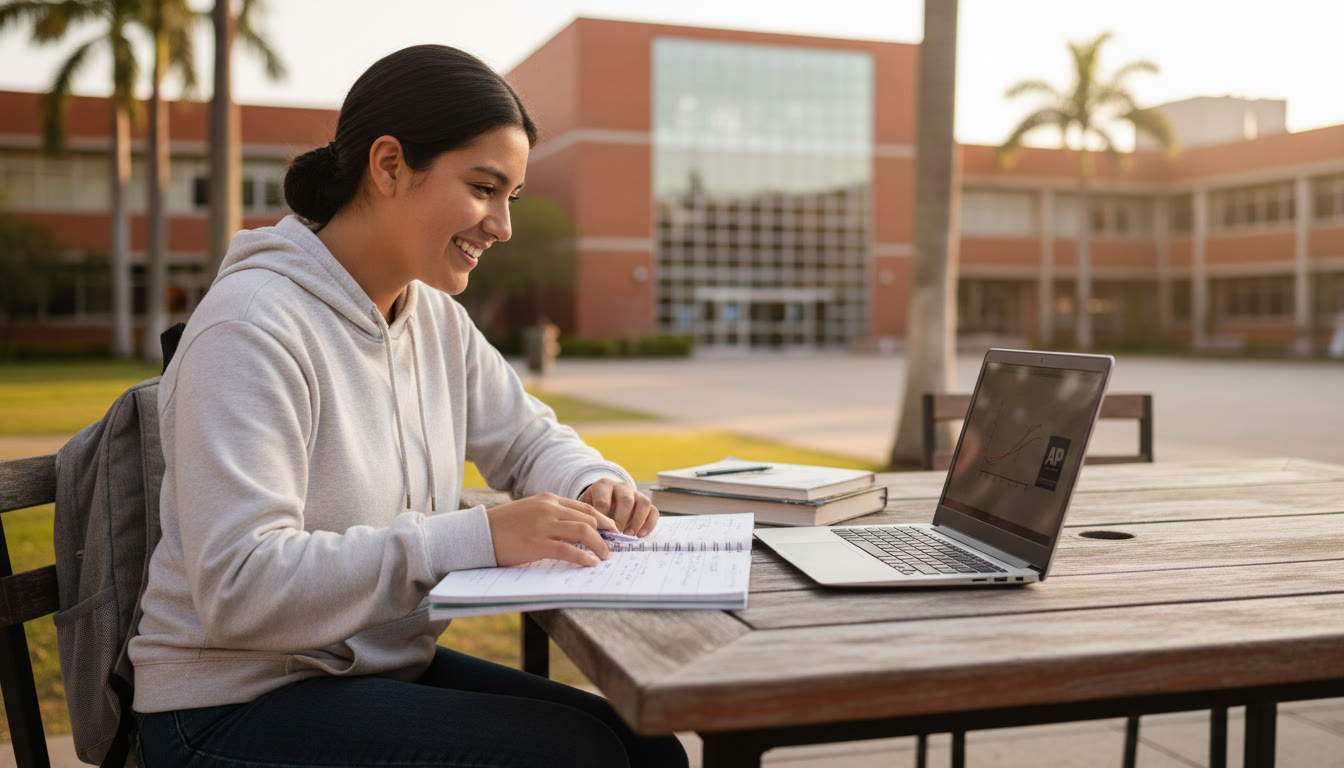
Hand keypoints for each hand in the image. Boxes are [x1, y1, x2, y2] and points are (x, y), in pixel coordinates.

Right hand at [486, 493, 620, 566]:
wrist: (478, 533)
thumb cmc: (503, 527)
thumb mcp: (529, 513)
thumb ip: (550, 517)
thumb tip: (573, 531)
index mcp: (548, 500)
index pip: (584, 508)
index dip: (603, 520)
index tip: (613, 530)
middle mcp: (549, 509)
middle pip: (589, 518)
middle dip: (606, 533)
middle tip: (613, 546)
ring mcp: (543, 525)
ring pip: (583, 532)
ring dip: (599, 545)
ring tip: (606, 557)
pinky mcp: (537, 543)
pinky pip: (568, 550)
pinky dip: (583, 557)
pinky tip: (591, 563)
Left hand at [580, 479, 659, 536]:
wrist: (603, 499)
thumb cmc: (592, 506)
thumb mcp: (585, 507)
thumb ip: (588, 516)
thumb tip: (592, 535)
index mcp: (603, 485)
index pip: (603, 501)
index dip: (602, 519)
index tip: (600, 533)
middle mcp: (622, 486)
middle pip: (626, 500)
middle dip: (621, 519)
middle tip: (616, 534)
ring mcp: (636, 493)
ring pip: (643, 502)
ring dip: (637, 521)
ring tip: (630, 535)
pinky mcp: (645, 503)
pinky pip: (653, 511)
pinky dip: (649, 524)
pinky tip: (640, 535)